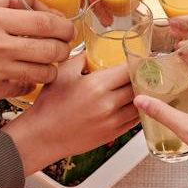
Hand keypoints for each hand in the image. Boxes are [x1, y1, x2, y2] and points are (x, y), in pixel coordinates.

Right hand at [0, 0, 74, 109]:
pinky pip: (23, 88)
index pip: (45, 22)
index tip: (68, 30)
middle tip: (63, 49)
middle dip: (63, 50)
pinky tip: (24, 78)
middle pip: (50, 49)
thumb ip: (3, 2)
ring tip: (47, 66)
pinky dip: (29, 83)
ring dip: (50, 70)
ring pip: (42, 73)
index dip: (64, 28)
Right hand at [4, 53, 138, 175]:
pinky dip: (138, 111)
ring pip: (140, 104)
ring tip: (142, 87)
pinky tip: (135, 104)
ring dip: (143, 95)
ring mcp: (112, 121)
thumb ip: (82, 58)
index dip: (136, 63)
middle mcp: (108, 104)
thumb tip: (94, 51)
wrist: (43, 136)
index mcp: (97, 85)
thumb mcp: (63, 73)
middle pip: (138, 86)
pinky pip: (134, 121)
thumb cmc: (50, 105)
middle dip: (142, 78)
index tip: (138, 60)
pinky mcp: (113, 134)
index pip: (129, 70)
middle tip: (143, 72)